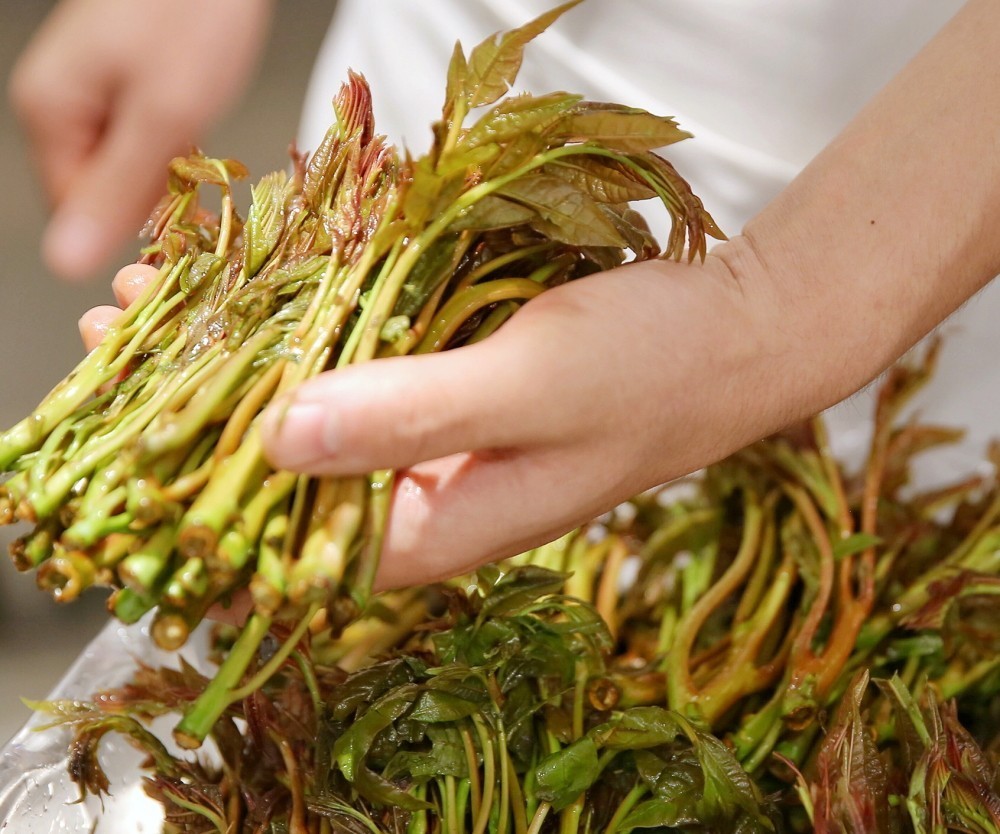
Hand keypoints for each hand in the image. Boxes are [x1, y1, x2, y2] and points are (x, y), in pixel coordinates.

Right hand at [9, 0, 272, 280]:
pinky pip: (146, 136)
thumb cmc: (192, 13)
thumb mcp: (162, 115)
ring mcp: (93, 86)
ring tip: (206, 153)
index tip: (179, 231)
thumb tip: (67, 261)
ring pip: (129, 165)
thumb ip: (118, 190)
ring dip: (171, 173)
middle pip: (101, 189)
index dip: (127, 230)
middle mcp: (62, 100)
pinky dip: (179, 144)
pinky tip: (203, 130)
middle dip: (153, 199)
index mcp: (50, 110)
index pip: (73, 212)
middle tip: (201, 187)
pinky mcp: (127, 78)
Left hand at [80, 251, 821, 591]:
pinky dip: (313, 324)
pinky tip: (267, 280)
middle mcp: (425, 502)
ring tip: (169, 285)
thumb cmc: (652, 370)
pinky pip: (364, 369)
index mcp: (438, 532)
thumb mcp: (528, 388)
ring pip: (320, 412)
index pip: (286, 533)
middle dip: (206, 393)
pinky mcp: (454, 397)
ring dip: (248, 350)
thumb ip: (407, 417)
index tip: (139, 385)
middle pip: (290, 468)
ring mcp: (438, 448)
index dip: (201, 466)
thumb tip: (274, 438)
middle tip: (131, 314)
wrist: (738, 333)